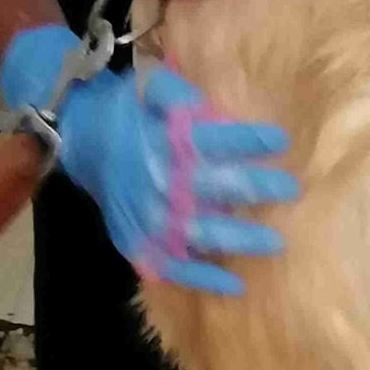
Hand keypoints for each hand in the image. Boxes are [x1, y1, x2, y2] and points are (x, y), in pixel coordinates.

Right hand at [0, 26, 296, 294]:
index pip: (213, 141)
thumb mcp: (146, 85)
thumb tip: (211, 108)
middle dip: (257, 187)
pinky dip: (202, 279)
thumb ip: (177, 93)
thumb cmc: (122, 109)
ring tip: (276, 241)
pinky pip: (173, 267)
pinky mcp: (139, 243)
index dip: (249, 140)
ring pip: (200, 233)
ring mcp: (149, 219)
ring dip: (240, 238)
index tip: (281, 140)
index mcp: (162, 141)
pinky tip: (234, 285)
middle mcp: (158, 182)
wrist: (78, 140)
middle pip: (215, 187)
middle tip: (292, 189)